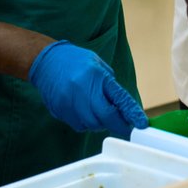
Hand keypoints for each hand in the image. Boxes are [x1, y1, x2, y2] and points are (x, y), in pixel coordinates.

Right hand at [28, 40, 148, 136]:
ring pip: (92, 124)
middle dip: (117, 124)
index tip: (141, 124)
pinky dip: (86, 122)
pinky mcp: (60, 110)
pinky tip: (84, 111)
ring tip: (98, 111)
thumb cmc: (75, 61)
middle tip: (124, 126)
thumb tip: (124, 108)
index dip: (132, 114)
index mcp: (97, 75)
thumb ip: (110, 87)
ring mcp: (70, 102)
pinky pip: (78, 125)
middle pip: (105, 117)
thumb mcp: (98, 66)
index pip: (119, 99)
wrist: (46, 61)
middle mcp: (83, 89)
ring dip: (100, 123)